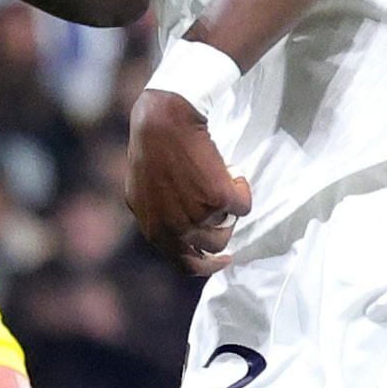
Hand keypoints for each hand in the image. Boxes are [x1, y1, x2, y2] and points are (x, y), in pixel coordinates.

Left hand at [125, 82, 251, 274]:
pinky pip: (244, 205)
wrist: (164, 122)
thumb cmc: (152, 150)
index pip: (186, 264)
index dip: (208, 265)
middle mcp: (176, 229)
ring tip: (222, 182)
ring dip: (230, 208)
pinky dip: (242, 190)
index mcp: (155, 231)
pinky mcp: (219, 198)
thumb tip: (178, 235)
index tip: (224, 258)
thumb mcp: (142, 193)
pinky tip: (232, 173)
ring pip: (230, 225)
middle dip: (222, 228)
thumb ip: (158, 218)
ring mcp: (198, 216)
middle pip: (214, 246)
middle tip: (224, 208)